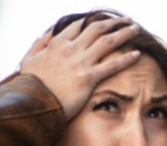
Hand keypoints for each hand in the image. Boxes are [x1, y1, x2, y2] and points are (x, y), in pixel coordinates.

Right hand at [18, 17, 142, 121]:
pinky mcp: (88, 78)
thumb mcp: (28, 60)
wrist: (32, 103)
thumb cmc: (29, 85)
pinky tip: (137, 54)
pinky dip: (126, 58)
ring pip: (108, 42)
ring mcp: (81, 62)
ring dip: (124, 33)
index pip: (79, 26)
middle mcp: (71, 49)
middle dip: (114, 23)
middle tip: (126, 20)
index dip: (92, 21)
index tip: (103, 21)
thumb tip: (48, 32)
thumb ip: (39, 44)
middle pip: (97, 29)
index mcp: (57, 43)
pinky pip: (112, 65)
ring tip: (135, 29)